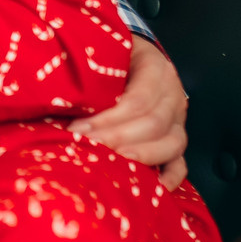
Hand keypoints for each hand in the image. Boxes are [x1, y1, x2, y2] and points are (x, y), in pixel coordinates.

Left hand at [75, 37, 188, 186]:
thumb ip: (93, 73)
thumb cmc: (111, 55)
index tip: (76, 130)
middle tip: (86, 148)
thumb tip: (59, 99)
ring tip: (113, 167)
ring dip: (141, 157)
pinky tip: (155, 189)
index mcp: (156, 68)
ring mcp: (179, 119)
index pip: (137, 100)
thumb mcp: (104, 52)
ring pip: (172, 143)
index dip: (107, 119)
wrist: (133, 52)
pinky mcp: (176, 138)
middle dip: (117, 139)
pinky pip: (181, 161)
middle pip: (153, 123)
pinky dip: (171, 176)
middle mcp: (173, 94)